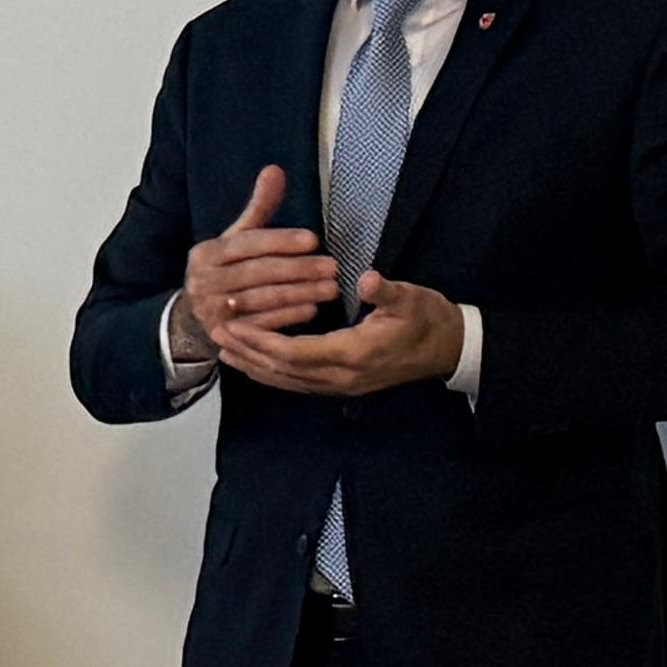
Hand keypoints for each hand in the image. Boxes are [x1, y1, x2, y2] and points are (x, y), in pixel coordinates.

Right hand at [180, 164, 332, 356]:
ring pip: (261, 299)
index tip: (313, 240)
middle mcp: (205, 280)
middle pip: (257, 273)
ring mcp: (212, 309)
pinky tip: (311, 310)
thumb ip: (258, 208)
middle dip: (298, 269)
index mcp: (207, 252)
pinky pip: (260, 325)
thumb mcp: (235, 239)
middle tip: (332, 267)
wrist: (192, 316)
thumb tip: (275, 170)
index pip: (247, 244)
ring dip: (299, 294)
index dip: (280, 241)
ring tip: (330, 288)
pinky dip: (287, 318)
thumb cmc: (225, 269)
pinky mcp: (224, 333)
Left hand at [219, 268, 462, 400]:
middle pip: (283, 370)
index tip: (235, 327)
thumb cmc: (429, 319)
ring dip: (254, 367)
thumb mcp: (411, 299)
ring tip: (224, 351)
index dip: (263, 341)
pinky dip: (272, 374)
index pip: (296, 352)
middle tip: (216, 335)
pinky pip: (298, 384)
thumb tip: (367, 280)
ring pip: (287, 381)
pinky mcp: (341, 386)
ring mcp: (341, 386)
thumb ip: (386, 292)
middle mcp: (342, 377)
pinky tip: (254, 365)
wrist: (450, 349)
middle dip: (248, 353)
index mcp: (355, 354)